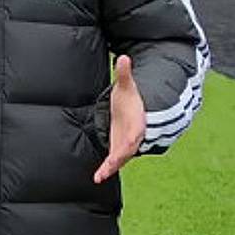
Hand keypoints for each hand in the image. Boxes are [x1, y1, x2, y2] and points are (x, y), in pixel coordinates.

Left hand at [93, 55, 145, 183]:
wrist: (136, 109)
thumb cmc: (130, 98)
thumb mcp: (126, 86)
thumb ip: (124, 74)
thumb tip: (123, 57)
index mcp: (137, 123)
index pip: (135, 133)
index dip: (131, 140)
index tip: (127, 147)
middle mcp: (132, 136)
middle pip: (127, 150)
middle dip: (118, 158)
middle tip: (108, 167)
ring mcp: (125, 143)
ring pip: (119, 158)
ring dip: (110, 167)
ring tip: (99, 176)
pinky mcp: (118, 148)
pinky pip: (113, 160)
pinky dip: (107, 168)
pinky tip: (97, 177)